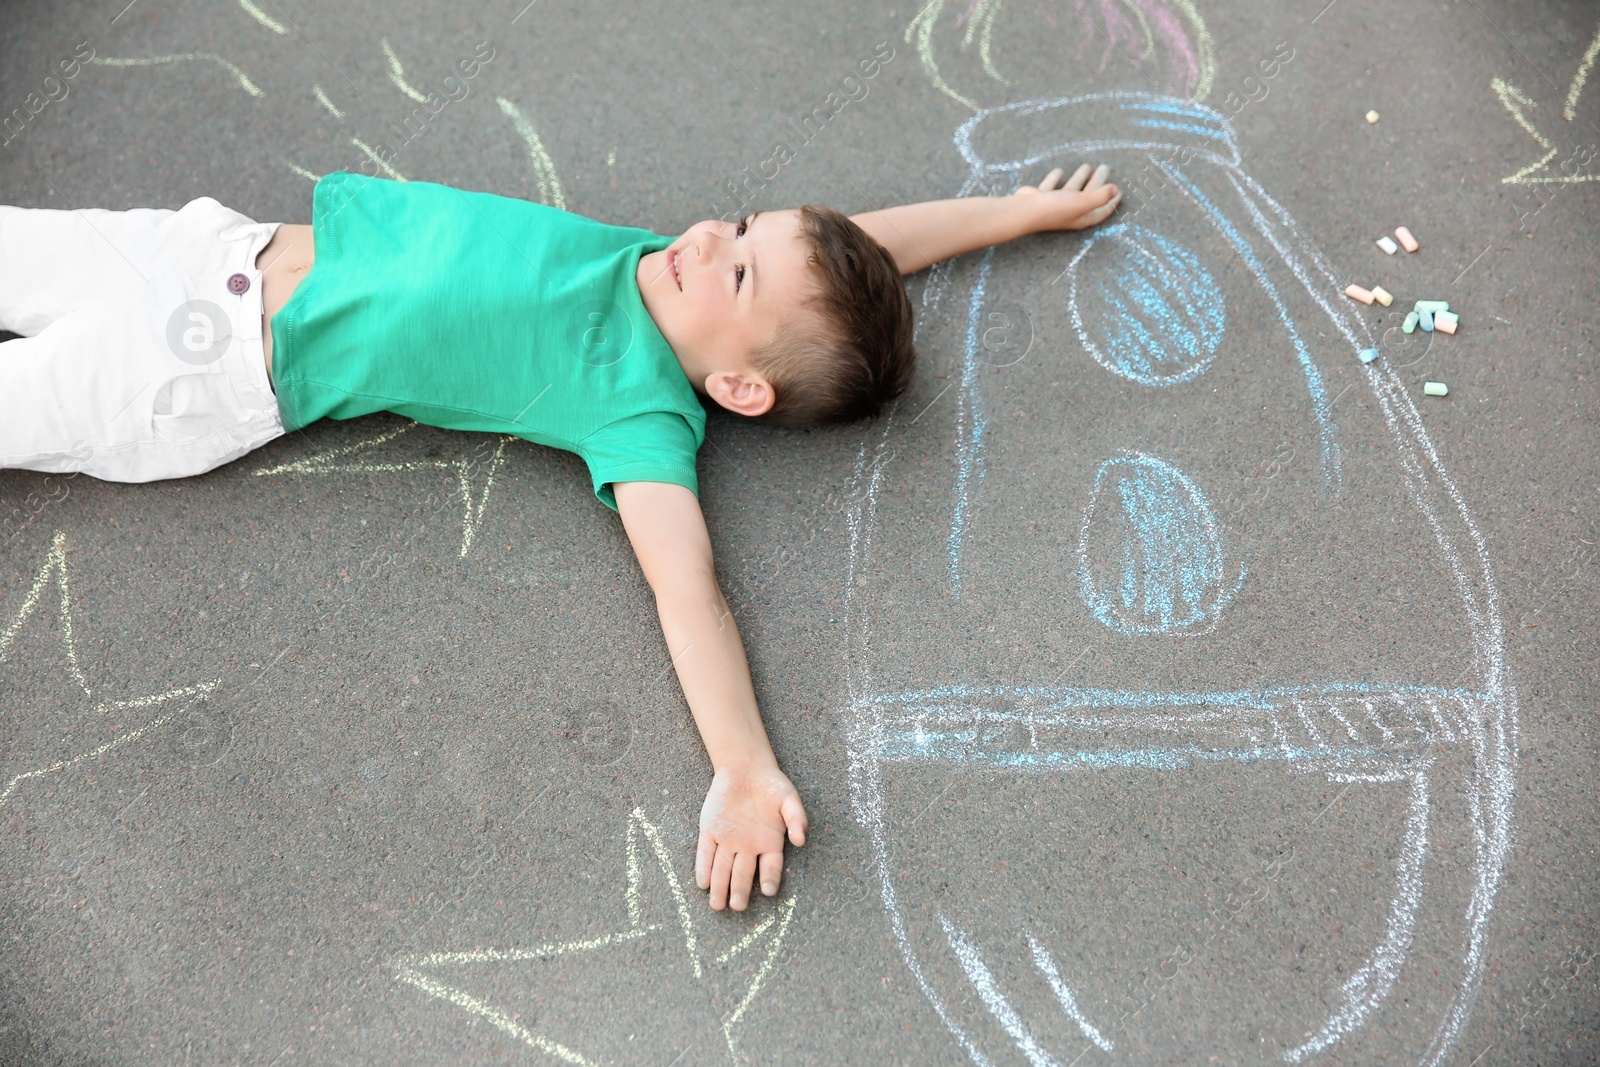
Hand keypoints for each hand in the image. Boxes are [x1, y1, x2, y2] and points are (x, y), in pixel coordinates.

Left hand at [695, 761, 807, 910]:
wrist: (746, 767)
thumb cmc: (772, 785)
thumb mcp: (789, 798)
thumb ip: (797, 818)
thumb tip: (801, 839)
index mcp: (770, 843)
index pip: (770, 867)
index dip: (770, 879)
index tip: (769, 891)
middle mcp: (748, 846)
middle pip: (743, 874)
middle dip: (739, 891)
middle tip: (737, 907)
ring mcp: (728, 840)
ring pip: (722, 868)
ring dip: (719, 886)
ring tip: (717, 905)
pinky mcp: (710, 830)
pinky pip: (706, 852)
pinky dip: (703, 867)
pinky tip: (703, 882)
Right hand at [1013, 163, 1120, 231]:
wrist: (1024, 211)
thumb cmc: (1054, 208)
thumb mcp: (1082, 202)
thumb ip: (1100, 195)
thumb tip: (1115, 189)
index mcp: (1082, 217)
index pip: (1102, 210)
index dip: (1112, 201)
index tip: (1120, 189)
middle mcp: (1070, 213)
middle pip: (1088, 196)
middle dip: (1098, 183)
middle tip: (1105, 168)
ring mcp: (1055, 206)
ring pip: (1072, 190)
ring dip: (1080, 178)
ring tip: (1087, 166)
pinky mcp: (1042, 199)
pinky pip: (1052, 187)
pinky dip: (1056, 179)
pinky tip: (1060, 171)